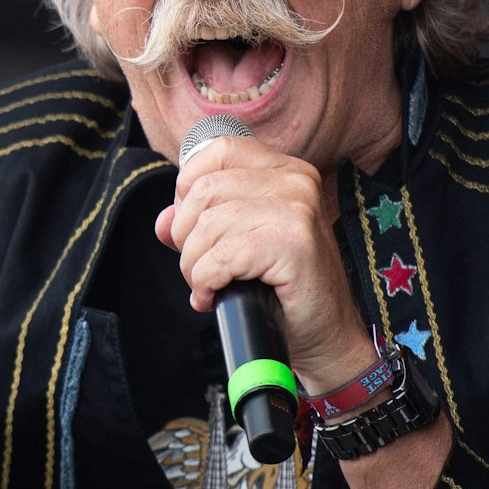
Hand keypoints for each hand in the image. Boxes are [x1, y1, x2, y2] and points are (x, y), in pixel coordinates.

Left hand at [156, 135, 371, 387]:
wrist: (326, 338)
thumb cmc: (282, 291)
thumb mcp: (239, 245)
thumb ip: (200, 224)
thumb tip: (163, 221)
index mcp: (285, 170)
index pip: (217, 151)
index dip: (188, 189)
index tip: (193, 228)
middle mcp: (296, 180)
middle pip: (204, 190)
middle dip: (186, 237)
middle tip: (199, 268)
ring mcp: (298, 209)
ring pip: (208, 225)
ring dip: (194, 264)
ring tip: (208, 286)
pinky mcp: (294, 244)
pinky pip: (221, 256)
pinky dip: (206, 282)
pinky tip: (213, 297)